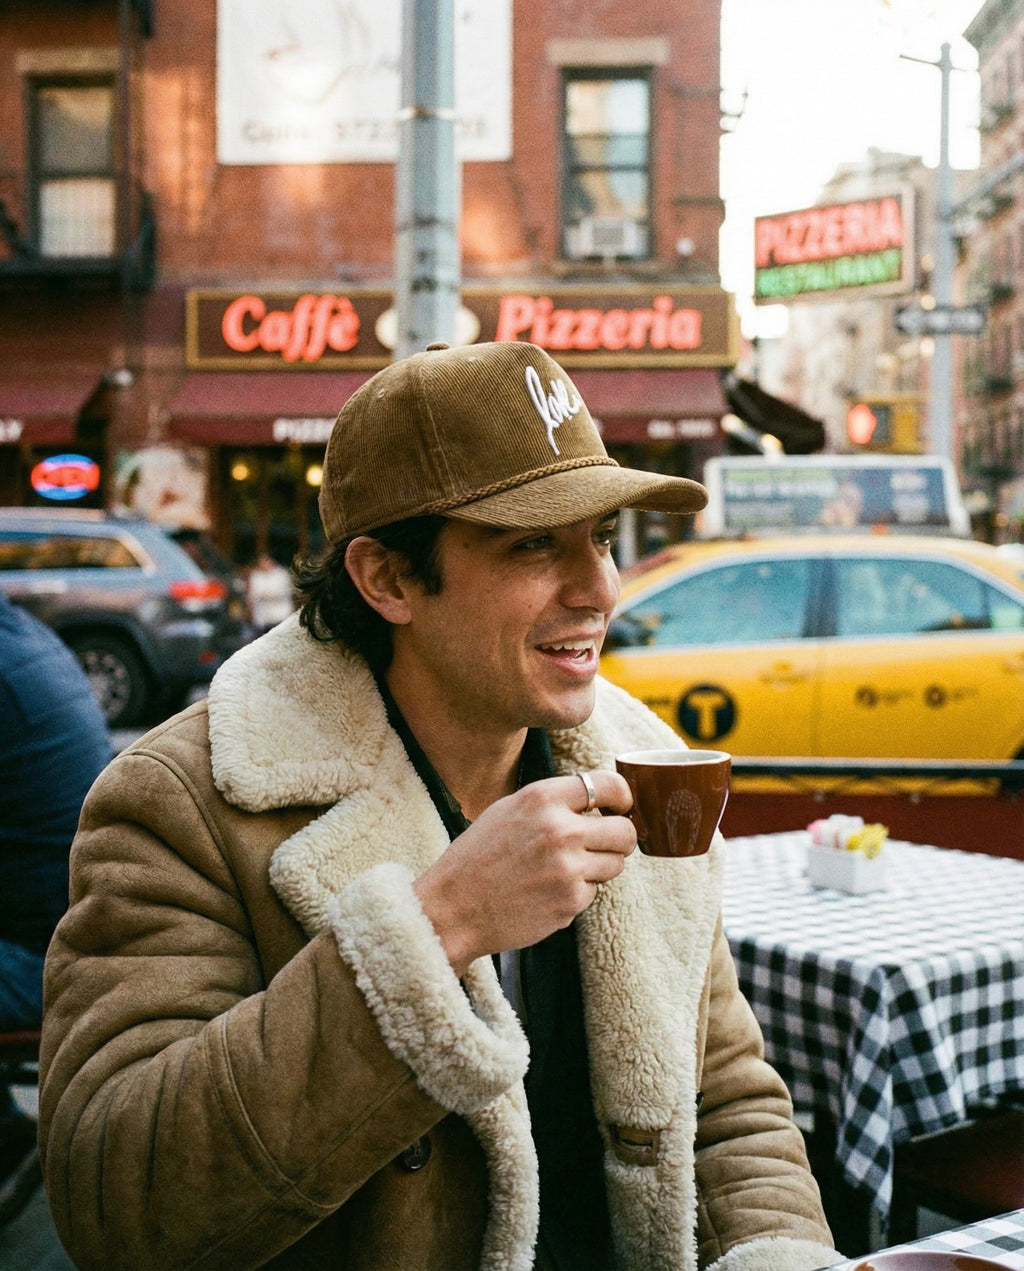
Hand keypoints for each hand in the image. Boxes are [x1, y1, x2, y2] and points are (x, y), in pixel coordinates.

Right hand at [413, 770, 635, 976]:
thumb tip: (596, 799)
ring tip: (564, 870)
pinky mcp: (570, 902)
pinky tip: (547, 892)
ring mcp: (568, 868)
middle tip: (602, 845)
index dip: (622, 797)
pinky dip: (577, 893)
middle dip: (619, 839)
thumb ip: (552, 801)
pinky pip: (594, 892)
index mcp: (542, 798)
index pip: (609, 784)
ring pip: (617, 864)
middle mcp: (560, 829)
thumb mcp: (509, 810)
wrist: (452, 909)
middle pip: (625, 830)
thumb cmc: (477, 857)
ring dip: (599, 868)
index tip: (620, 807)